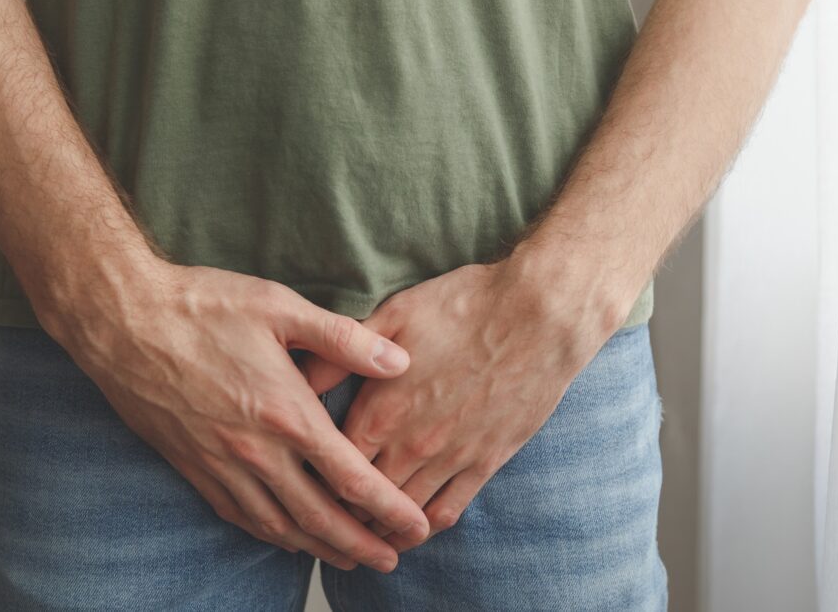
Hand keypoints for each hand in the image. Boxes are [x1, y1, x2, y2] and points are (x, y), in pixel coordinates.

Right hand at [36, 257, 430, 572]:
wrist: (122, 320)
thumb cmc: (203, 306)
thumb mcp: (280, 307)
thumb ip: (344, 339)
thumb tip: (400, 362)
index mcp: (287, 413)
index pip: (351, 478)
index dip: (389, 509)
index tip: (416, 527)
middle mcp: (256, 451)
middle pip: (320, 517)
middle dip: (361, 545)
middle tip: (391, 561)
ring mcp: (220, 464)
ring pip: (279, 526)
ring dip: (318, 549)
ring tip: (347, 560)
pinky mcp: (191, 466)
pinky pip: (238, 516)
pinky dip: (270, 535)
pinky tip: (285, 538)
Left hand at [300, 257, 623, 550]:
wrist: (539, 315)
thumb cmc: (464, 306)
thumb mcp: (393, 315)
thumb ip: (344, 351)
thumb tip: (298, 374)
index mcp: (380, 410)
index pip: (329, 463)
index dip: (312, 475)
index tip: (301, 480)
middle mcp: (410, 444)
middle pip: (361, 498)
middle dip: (339, 509)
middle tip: (324, 514)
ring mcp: (450, 458)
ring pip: (402, 514)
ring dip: (378, 526)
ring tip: (362, 530)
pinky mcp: (485, 463)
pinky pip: (448, 511)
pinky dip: (424, 527)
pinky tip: (412, 526)